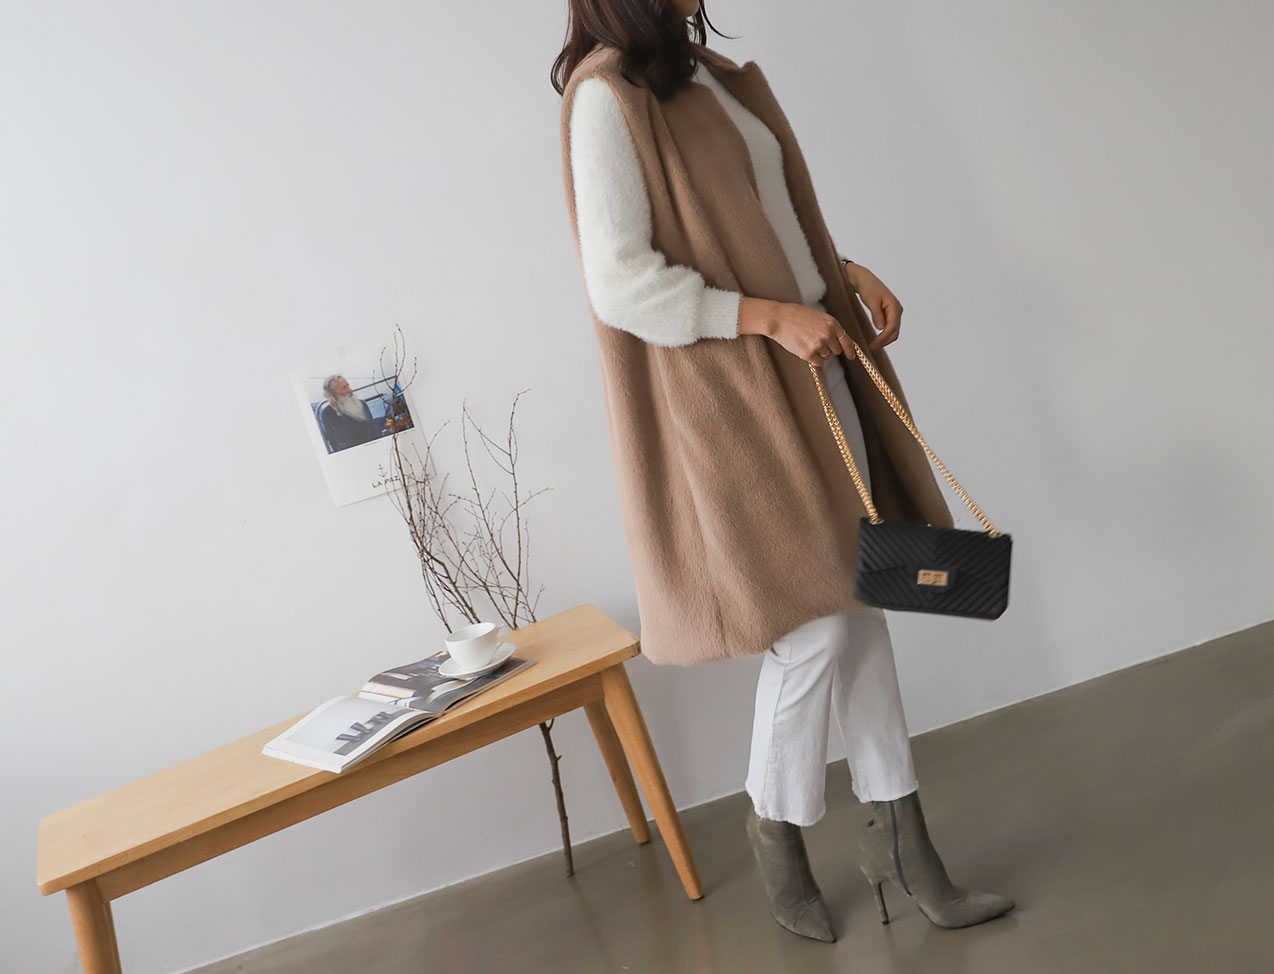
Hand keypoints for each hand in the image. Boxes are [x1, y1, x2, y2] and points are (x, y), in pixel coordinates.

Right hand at [738, 297, 855, 365]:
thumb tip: (837, 340)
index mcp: (832, 323)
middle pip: (836, 350)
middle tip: (817, 343)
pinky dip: (813, 359)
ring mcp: (818, 344)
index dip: (850, 350)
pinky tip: (804, 349)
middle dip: (829, 349)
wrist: (778, 318)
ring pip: (826, 356)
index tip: (851, 356)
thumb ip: (829, 327)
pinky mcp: (808, 354)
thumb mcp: (818, 316)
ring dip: (819, 352)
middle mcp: (828, 334)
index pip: (846, 340)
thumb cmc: (795, 315)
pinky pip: (818, 362)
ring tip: (806, 341)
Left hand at [844, 262, 901, 350]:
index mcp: (894, 306)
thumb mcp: (871, 300)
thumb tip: (880, 328)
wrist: (865, 279)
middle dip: (885, 341)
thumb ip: (876, 314)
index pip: (892, 327)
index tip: (874, 345)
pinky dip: (884, 334)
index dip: (884, 338)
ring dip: (885, 339)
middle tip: (873, 347)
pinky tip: (876, 338)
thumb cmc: (868, 287)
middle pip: (895, 331)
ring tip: (874, 345)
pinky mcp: (890, 313)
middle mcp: (897, 309)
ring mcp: (894, 312)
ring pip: (893, 330)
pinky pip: (890, 327)